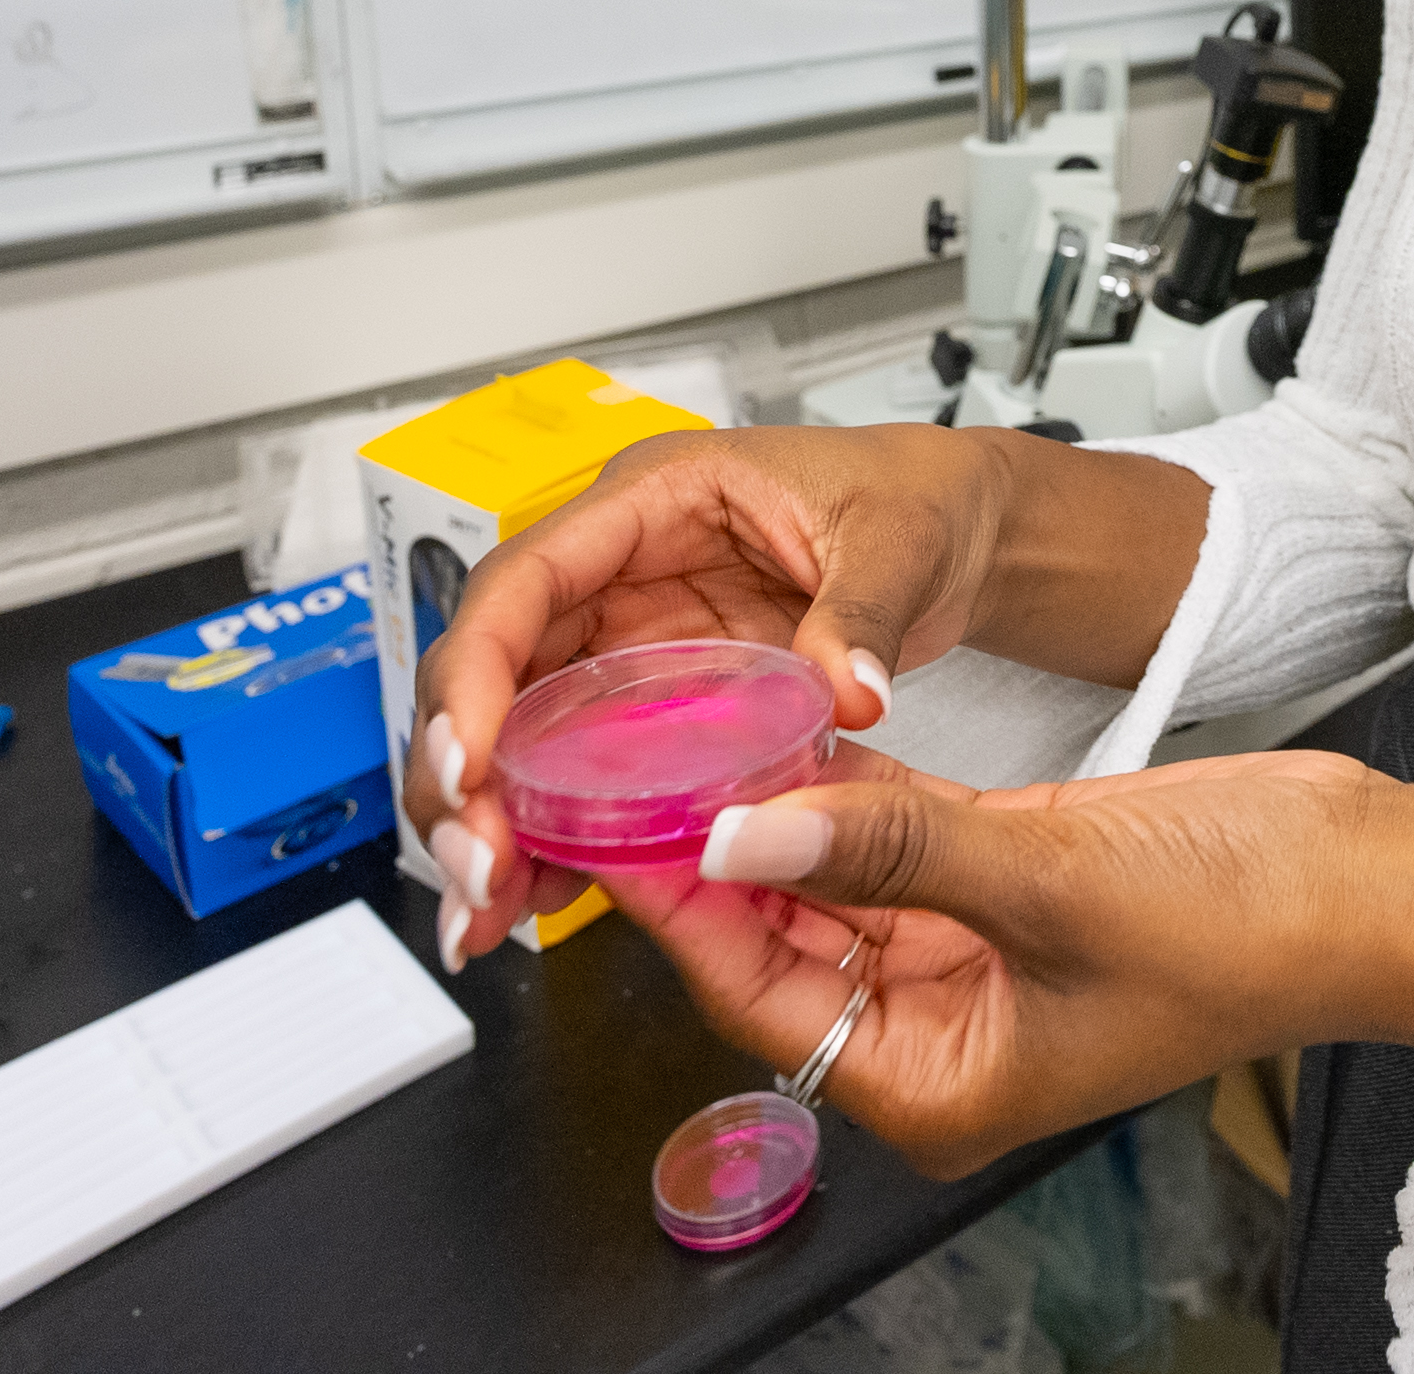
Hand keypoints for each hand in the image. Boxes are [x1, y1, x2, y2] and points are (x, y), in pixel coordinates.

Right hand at [400, 420, 1012, 964]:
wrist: (950, 528)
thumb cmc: (911, 500)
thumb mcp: (900, 545)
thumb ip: (867, 615)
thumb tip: (851, 695)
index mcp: (653, 499)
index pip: (526, 577)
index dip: (480, 669)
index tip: (471, 763)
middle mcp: (618, 569)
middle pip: (495, 667)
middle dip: (463, 772)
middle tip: (476, 869)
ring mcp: (628, 637)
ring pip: (518, 728)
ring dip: (490, 819)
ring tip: (485, 914)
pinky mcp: (652, 698)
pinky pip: (576, 766)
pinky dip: (550, 833)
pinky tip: (536, 901)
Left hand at [610, 741, 1391, 1176]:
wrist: (1364, 878)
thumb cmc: (1247, 928)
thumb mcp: (1042, 879)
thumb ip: (885, 848)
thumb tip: (745, 832)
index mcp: (939, 1084)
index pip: (761, 997)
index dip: (684, 906)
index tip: (621, 821)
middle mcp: (943, 1034)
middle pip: (781, 943)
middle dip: (718, 854)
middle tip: (641, 757)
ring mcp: (973, 958)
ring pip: (830, 885)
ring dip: (777, 813)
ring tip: (699, 729)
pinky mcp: (1005, 884)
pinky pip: (893, 843)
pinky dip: (848, 795)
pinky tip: (795, 731)